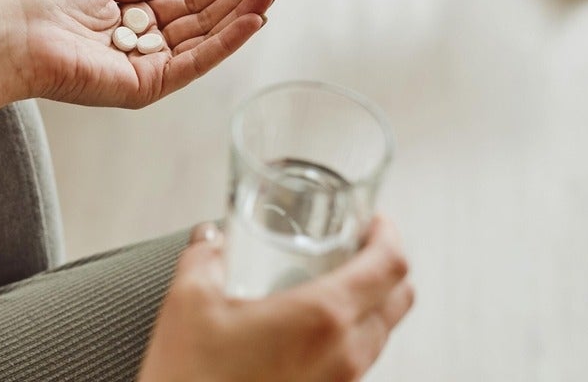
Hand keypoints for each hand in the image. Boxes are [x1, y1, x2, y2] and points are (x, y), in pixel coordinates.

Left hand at [0, 0, 279, 107]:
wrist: (21, 35)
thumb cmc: (49, 6)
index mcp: (135, 22)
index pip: (189, 5)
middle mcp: (147, 47)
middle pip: (204, 23)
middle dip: (240, 1)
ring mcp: (150, 69)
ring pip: (207, 42)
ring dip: (242, 18)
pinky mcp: (148, 86)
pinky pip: (195, 63)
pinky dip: (225, 43)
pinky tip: (251, 21)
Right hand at [138, 217, 414, 381]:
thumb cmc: (191, 380)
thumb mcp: (189, 302)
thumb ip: (205, 257)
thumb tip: (210, 238)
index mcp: (322, 318)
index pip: (389, 266)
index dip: (388, 234)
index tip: (373, 221)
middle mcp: (344, 354)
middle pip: (399, 299)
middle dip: (386, 265)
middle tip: (357, 246)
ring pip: (381, 333)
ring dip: (370, 302)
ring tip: (330, 284)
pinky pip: (358, 362)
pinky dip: (349, 335)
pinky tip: (307, 328)